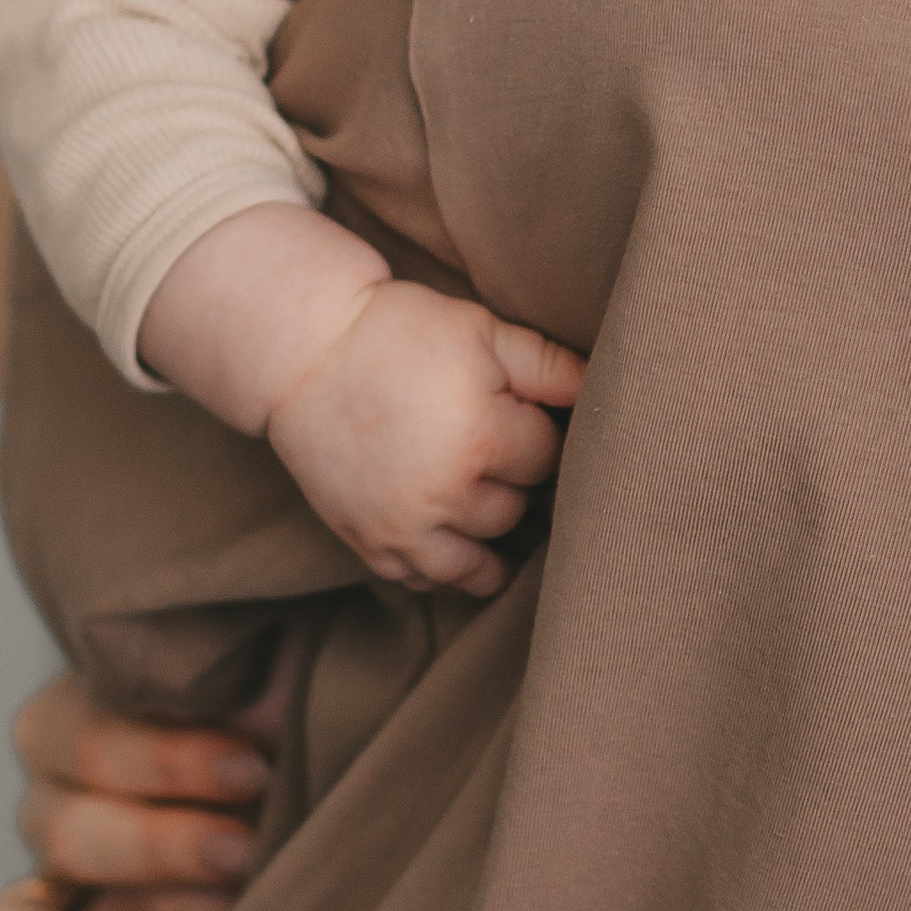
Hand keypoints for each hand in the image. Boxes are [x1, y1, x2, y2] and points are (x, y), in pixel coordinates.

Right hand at [0, 672, 268, 910]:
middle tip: (240, 852)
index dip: (166, 755)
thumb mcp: (282, 737)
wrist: (286, 880)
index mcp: (99, 729)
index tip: (256, 773)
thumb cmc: (287, 786)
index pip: (85, 728)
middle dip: (154, 841)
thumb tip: (302, 645)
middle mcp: (58, 810)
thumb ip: (272, 696)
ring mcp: (37, 899)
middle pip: (58, 825)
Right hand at [266, 277, 583, 597]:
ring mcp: (403, 527)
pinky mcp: (369, 543)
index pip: (544, 458)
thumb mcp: (481, 330)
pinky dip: (444, 568)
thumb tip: (605, 387)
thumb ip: (548, 364)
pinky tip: (454, 542)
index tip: (517, 411)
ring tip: (487, 503)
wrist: (305, 352)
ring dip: (488, 536)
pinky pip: (423, 580)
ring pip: (477, 562)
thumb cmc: (400, 331)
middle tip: (495, 448)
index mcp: (481, 437)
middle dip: (511, 480)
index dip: (535, 431)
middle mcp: (444, 493)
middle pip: (514, 510)